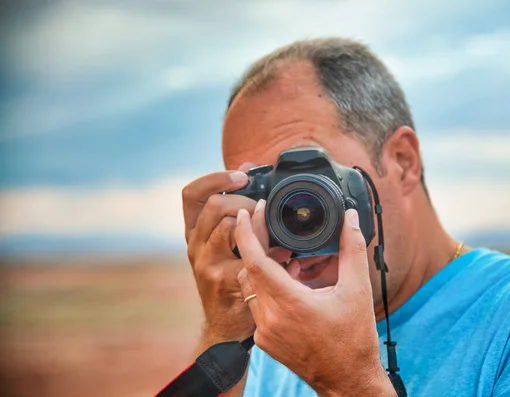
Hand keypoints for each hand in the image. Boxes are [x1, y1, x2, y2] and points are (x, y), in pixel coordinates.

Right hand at [183, 164, 289, 349]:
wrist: (226, 324)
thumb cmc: (232, 275)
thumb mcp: (227, 241)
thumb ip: (237, 207)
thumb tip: (248, 168)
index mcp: (195, 230)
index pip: (192, 193)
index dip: (216, 178)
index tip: (243, 175)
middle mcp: (195, 244)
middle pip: (215, 206)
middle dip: (246, 201)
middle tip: (265, 208)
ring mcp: (206, 263)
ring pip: (229, 226)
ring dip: (258, 223)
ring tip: (274, 231)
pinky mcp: (222, 280)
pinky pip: (248, 254)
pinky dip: (271, 250)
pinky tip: (285, 254)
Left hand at [235, 204, 394, 395]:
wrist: (348, 380)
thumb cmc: (353, 340)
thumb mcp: (358, 290)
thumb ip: (353, 249)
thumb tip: (349, 219)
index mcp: (290, 304)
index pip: (255, 262)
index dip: (247, 234)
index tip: (246, 213)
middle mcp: (270, 319)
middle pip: (250, 271)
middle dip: (260, 247)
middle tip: (274, 230)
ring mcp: (264, 332)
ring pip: (252, 287)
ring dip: (265, 268)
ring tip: (289, 258)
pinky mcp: (264, 341)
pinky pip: (257, 305)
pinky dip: (269, 288)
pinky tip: (291, 284)